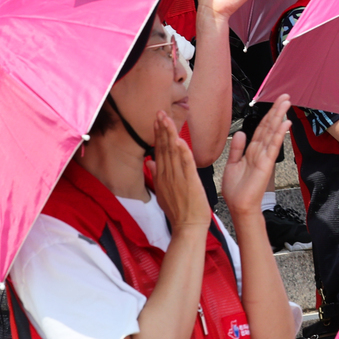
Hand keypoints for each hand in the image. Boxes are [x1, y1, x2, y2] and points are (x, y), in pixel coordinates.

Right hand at [146, 111, 210, 230]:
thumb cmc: (178, 210)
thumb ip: (156, 174)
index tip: (156, 120)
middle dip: (161, 129)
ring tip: (165, 118)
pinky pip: (185, 164)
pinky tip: (179, 140)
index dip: (157, 134)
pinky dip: (183, 152)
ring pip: (172, 152)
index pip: (159, 150)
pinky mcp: (189, 182)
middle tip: (159, 112)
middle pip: (162, 147)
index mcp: (162, 176)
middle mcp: (167, 175)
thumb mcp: (163, 191)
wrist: (187, 226)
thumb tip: (149, 161)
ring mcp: (177, 178)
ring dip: (169, 134)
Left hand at [222, 95, 292, 219]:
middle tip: (285, 97)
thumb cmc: (236, 190)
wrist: (239, 206)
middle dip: (276, 111)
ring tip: (287, 104)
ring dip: (279, 117)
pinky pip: (273, 146)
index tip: (275, 103)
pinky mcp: (266, 164)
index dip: (267, 115)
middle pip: (269, 127)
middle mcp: (260, 152)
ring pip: (272, 133)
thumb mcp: (232, 164)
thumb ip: (236, 148)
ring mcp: (264, 157)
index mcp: (251, 151)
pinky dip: (279, 134)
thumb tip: (241, 133)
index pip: (261, 129)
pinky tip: (285, 124)